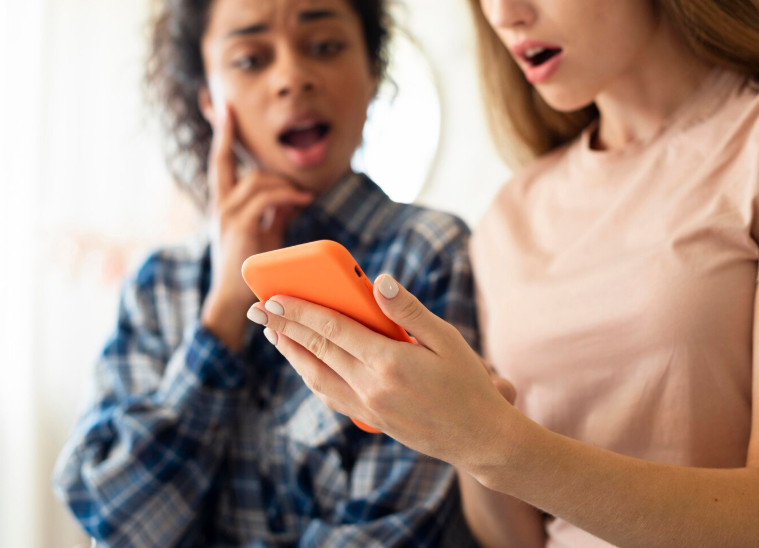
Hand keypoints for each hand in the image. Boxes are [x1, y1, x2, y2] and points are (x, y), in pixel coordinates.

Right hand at [200, 105, 313, 350]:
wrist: (234, 297)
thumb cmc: (249, 265)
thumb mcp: (264, 230)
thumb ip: (274, 210)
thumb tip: (292, 193)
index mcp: (223, 202)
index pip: (221, 162)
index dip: (221, 135)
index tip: (220, 108)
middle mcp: (219, 204)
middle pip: (222, 159)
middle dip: (225, 132)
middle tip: (229, 107)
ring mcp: (226, 214)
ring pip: (255, 180)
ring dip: (283, 182)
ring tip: (302, 194)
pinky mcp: (239, 226)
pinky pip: (264, 198)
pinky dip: (286, 195)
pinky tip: (302, 199)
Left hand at [249, 274, 518, 471]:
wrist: (480, 439)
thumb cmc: (468, 384)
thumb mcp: (446, 339)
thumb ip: (409, 310)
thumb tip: (379, 281)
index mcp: (389, 361)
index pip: (332, 329)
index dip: (300, 311)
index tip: (274, 297)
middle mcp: (371, 386)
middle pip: (316, 351)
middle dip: (284, 327)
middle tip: (258, 310)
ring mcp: (369, 407)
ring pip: (317, 377)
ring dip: (292, 354)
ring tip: (275, 335)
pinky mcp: (372, 420)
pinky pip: (331, 396)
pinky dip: (311, 378)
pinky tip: (306, 367)